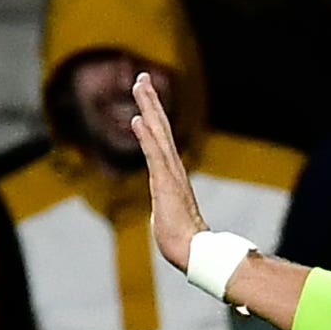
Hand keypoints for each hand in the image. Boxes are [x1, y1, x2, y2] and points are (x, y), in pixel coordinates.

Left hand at [128, 72, 206, 267]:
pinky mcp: (165, 184)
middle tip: (142, 77)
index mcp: (172, 173)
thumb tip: (167, 209)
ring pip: (159, 133)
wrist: (192, 252)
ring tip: (139, 85)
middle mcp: (173, 168)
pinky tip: (138, 118)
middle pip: (162, 127)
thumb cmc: (182, 239)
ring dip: (149, 108)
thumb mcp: (168, 214)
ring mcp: (170, 174)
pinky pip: (154, 154)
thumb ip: (167, 203)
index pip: (161, 138)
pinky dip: (146, 136)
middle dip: (150, 101)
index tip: (146, 94)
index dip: (153, 115)